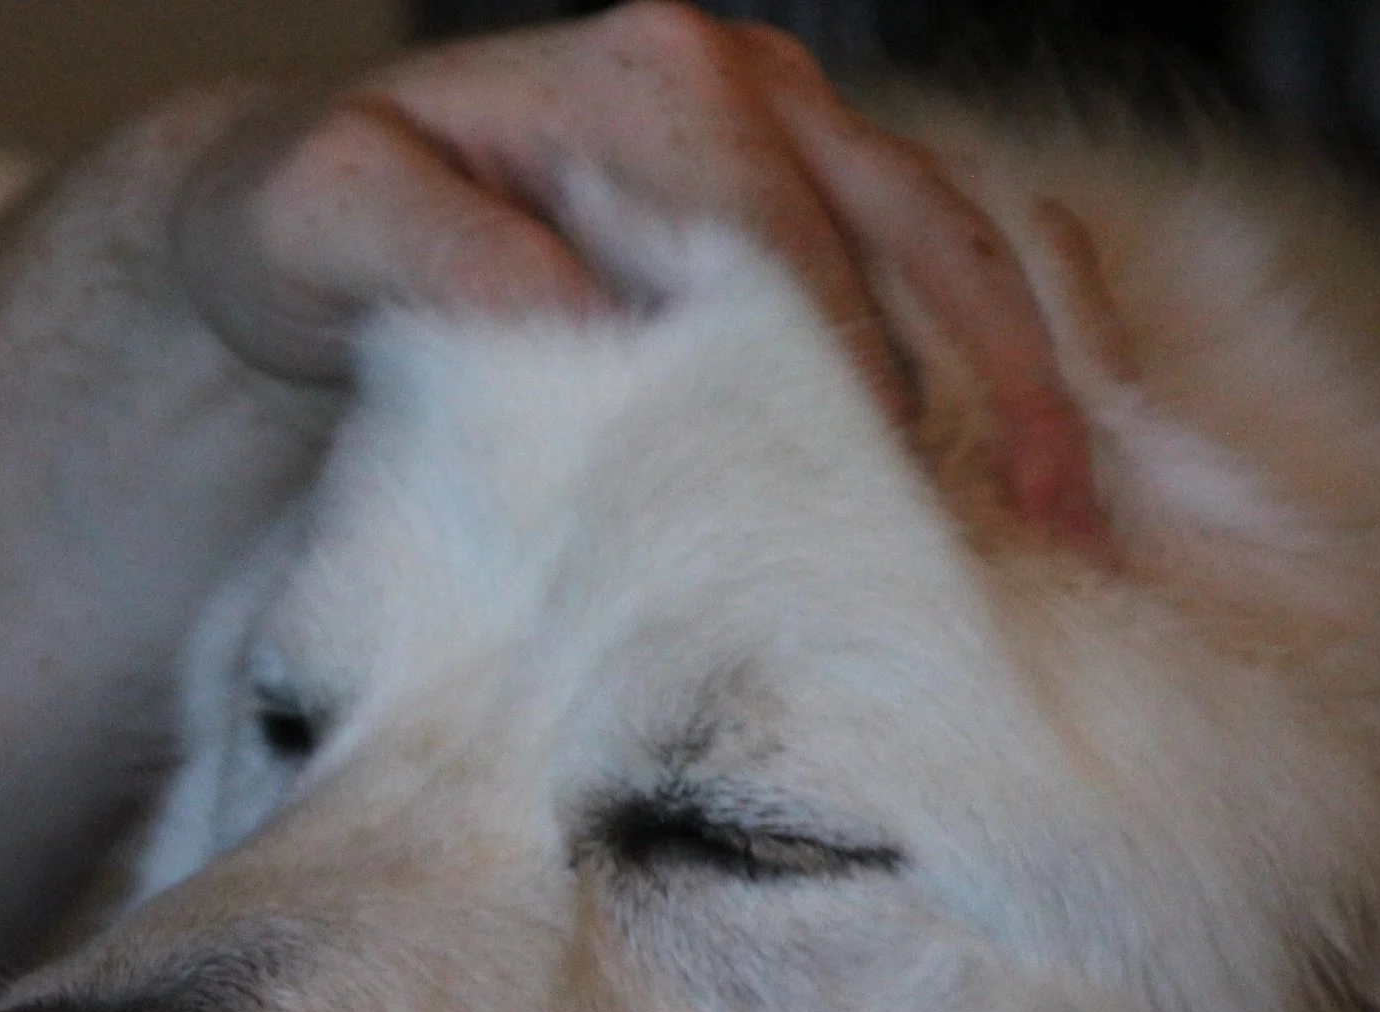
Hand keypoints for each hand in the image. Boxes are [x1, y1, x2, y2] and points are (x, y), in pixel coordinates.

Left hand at [172, 1, 1106, 550]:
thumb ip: (441, 260)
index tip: (872, 542)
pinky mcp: (809, 178)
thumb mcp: (326, 226)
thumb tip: (596, 324)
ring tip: (1076, 530)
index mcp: (646, 85)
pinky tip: (1048, 462)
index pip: (787, 258)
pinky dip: (1010, 352)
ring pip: (960, 246)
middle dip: (979, 404)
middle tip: (1030, 562)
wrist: (303, 206)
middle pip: (910, 247)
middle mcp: (742, 80)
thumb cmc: (304, 226)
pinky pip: (952, 251)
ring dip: (1029, 384)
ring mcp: (793, 122)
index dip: (843, 404)